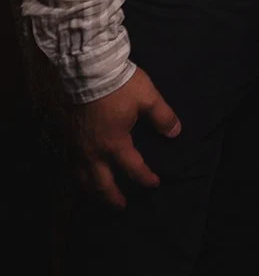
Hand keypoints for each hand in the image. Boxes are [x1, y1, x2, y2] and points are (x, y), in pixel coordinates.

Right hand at [73, 67, 181, 208]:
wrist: (87, 69)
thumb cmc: (119, 84)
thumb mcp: (148, 97)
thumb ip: (162, 117)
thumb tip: (175, 133)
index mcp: (115, 143)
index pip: (133, 168)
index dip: (145, 178)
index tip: (154, 183)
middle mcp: (94, 152)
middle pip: (102, 184)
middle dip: (113, 197)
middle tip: (122, 206)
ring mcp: (77, 147)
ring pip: (82, 179)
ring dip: (92, 193)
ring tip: (99, 199)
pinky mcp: (66, 138)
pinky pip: (69, 167)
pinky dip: (76, 178)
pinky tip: (79, 179)